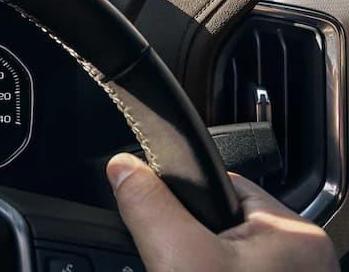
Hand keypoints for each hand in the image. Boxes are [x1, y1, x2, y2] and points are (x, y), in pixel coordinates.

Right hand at [108, 152, 338, 271]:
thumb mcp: (179, 257)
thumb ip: (149, 206)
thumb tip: (122, 166)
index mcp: (295, 232)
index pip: (225, 186)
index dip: (185, 200)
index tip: (166, 222)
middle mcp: (305, 259)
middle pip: (223, 226)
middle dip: (193, 241)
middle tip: (178, 267)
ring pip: (227, 258)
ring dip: (199, 265)